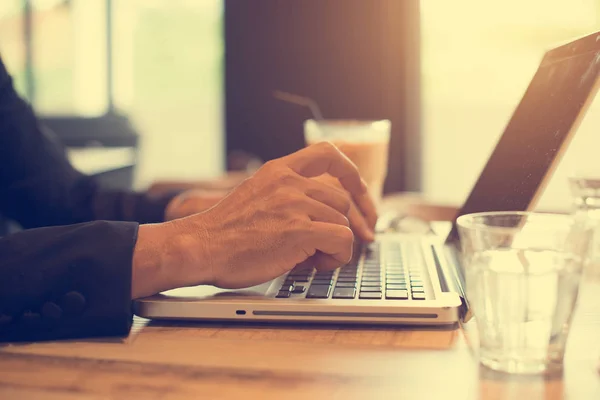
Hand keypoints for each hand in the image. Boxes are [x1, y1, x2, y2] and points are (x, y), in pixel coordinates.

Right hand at [132, 142, 376, 296]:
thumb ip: (285, 195)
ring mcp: (295, 204)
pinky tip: (316, 264)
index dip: (350, 173)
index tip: (358, 192)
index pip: (327, 153)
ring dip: (336, 244)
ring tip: (313, 258)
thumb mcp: (255, 196)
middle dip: (349, 224)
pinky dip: (337, 256)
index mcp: (278, 170)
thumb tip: (321, 213)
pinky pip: (342, 240)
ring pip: (343, 222)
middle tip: (344, 243)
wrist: (200, 246)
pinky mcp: (299, 230)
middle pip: (341, 199)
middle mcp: (289, 182)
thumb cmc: (224, 232)